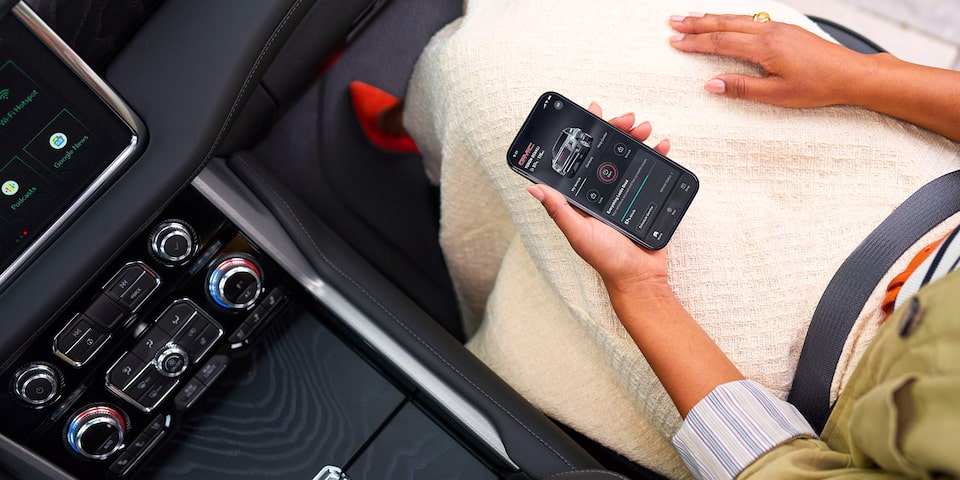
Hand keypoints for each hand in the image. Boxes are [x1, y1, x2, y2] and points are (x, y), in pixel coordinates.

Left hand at [528, 102, 672, 296]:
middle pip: (609, 150)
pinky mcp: (646, 194)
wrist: (642, 277)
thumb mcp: (579, 234)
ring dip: (638, 137)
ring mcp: (625, 191)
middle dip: (617, 130)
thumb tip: (534, 188)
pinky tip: (663, 145)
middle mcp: (603, 190)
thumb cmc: (607, 260)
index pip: (582, 158)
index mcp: (584, 196)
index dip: (586, 134)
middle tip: (627, 119)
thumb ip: (560, 211)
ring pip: (630, 155)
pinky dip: (659, 154)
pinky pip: (653, 168)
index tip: (591, 114)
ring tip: (645, 128)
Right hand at [669, 13, 870, 107]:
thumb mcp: (777, 95)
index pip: (721, 42)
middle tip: (674, 22)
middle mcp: (770, 31)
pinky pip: (750, 19)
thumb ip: (742, 88)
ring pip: (737, 18)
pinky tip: (725, 20)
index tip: (676, 42)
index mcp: (765, 47)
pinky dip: (731, 19)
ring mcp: (778, 27)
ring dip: (712, 18)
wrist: (851, 73)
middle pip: (725, 24)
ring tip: (692, 18)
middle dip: (697, 23)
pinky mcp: (785, 29)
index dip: (695, 43)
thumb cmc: (819, 85)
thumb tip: (712, 83)